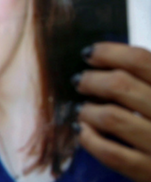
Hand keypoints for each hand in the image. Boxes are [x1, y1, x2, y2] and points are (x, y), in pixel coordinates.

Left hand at [75, 42, 150, 180]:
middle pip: (120, 85)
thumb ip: (144, 78)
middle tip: (80, 81)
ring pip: (111, 116)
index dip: (108, 53)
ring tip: (83, 109)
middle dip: (91, 80)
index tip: (89, 54)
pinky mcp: (149, 171)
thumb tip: (104, 58)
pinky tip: (83, 131)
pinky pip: (110, 152)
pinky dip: (89, 138)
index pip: (140, 60)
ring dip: (88, 110)